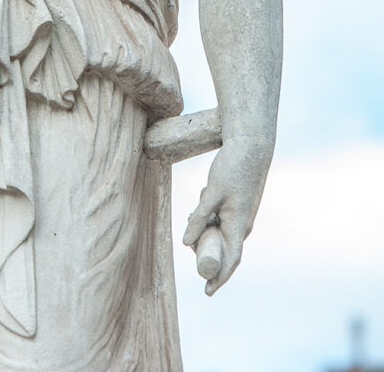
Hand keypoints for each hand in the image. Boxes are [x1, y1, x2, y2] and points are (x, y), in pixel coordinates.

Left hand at [182, 135, 272, 295]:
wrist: (251, 145)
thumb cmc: (233, 168)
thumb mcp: (212, 193)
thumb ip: (199, 217)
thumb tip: (186, 242)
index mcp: (239, 225)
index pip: (231, 261)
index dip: (219, 278)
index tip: (207, 292)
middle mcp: (242, 224)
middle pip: (222, 248)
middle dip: (205, 249)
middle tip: (190, 243)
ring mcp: (241, 214)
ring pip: (219, 230)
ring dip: (205, 228)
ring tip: (195, 212)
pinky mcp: (238, 204)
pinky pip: (221, 218)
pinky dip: (209, 214)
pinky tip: (203, 198)